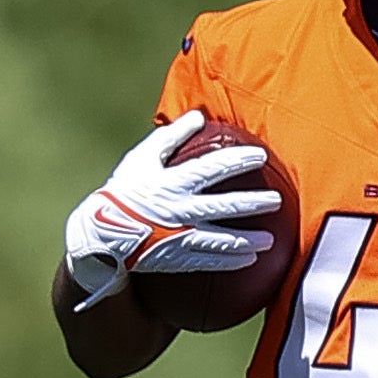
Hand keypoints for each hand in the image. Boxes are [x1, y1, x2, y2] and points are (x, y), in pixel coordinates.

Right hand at [62, 111, 277, 301]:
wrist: (100, 233)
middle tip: (276, 201)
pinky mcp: (176, 258)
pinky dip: (230, 261)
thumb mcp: (142, 158)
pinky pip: (208, 261)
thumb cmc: (124, 190)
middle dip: (252, 204)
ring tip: (270, 241)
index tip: (260, 155)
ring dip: (248, 241)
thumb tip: (199, 115)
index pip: (210, 168)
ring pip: (220, 240)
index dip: (236, 160)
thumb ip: (172, 136)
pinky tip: (249, 259)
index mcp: (171, 183)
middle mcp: (178, 210)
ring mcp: (178, 237)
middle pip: (223, 206)